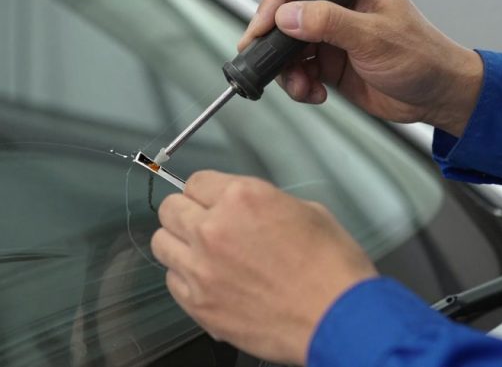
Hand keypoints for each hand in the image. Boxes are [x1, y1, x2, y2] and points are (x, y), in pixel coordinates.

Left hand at [150, 170, 376, 365]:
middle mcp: (214, 229)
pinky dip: (185, 278)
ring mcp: (202, 269)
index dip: (206, 192)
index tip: (210, 201)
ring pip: (162, 243)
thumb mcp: (306, 212)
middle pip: (170, 209)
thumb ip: (265, 203)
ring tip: (200, 252)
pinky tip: (208, 280)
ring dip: (178, 244)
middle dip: (186, 213)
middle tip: (202, 223)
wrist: (339, 320)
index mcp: (241, 198)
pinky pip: (172, 281)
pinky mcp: (200, 305)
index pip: (195, 181)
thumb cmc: (332, 270)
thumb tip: (248, 208)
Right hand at [239, 0, 482, 136]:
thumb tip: (288, 16)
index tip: (263, 25)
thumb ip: (329, 23)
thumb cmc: (423, 57)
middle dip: (272, 40)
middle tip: (264, 58)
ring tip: (301, 85)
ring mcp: (331, 37)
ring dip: (286, 69)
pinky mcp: (328, 64)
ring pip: (286, 46)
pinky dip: (298, 84)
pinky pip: (297, 71)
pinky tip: (315, 93)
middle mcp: (338, 7)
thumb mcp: (375, 37)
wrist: (438, 97)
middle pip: (285, 13)